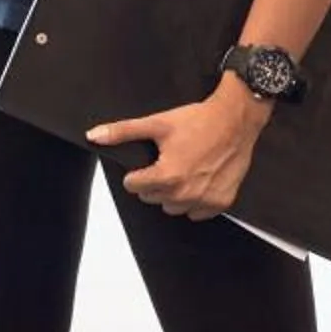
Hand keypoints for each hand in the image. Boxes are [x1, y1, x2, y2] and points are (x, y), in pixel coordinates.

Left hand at [88, 84, 270, 219]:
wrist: (236, 119)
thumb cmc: (200, 120)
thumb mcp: (157, 123)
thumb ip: (123, 132)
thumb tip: (94, 136)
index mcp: (167, 176)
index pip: (133, 187)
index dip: (136, 173)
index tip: (146, 163)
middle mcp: (185, 193)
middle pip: (152, 198)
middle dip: (154, 182)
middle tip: (167, 161)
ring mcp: (204, 200)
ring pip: (173, 208)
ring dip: (173, 193)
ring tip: (183, 169)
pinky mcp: (221, 202)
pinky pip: (197, 212)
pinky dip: (195, 200)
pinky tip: (199, 179)